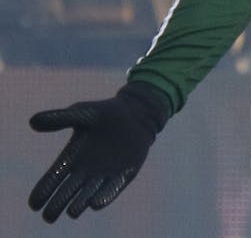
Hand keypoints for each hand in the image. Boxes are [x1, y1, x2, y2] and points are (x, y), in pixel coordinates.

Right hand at [28, 82, 169, 222]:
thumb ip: (60, 118)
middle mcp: (85, 171)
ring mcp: (104, 175)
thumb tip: (33, 122)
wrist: (138, 113)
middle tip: (49, 216)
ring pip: (87, 195)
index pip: (52, 179)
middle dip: (57, 205)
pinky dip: (104, 197)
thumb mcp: (82, 113)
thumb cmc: (106, 113)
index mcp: (71, 158)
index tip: (34, 204)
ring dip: (80, 204)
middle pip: (66, 193)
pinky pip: (112, 190)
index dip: (42, 192)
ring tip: (73, 210)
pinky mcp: (123, 175)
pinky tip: (95, 204)